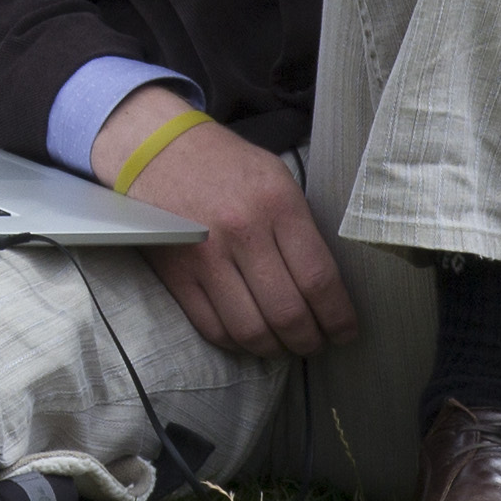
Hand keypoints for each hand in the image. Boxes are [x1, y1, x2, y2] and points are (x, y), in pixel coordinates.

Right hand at [93, 87, 354, 357]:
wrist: (155, 151)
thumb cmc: (226, 165)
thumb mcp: (276, 179)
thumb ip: (301, 229)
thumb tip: (326, 288)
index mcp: (277, 204)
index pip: (318, 279)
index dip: (337, 317)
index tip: (346, 332)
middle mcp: (242, 232)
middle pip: (287, 313)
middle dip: (310, 340)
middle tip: (317, 344)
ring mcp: (205, 257)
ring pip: (250, 330)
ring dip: (275, 349)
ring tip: (285, 346)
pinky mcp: (177, 275)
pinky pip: (213, 328)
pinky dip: (237, 344)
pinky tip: (250, 338)